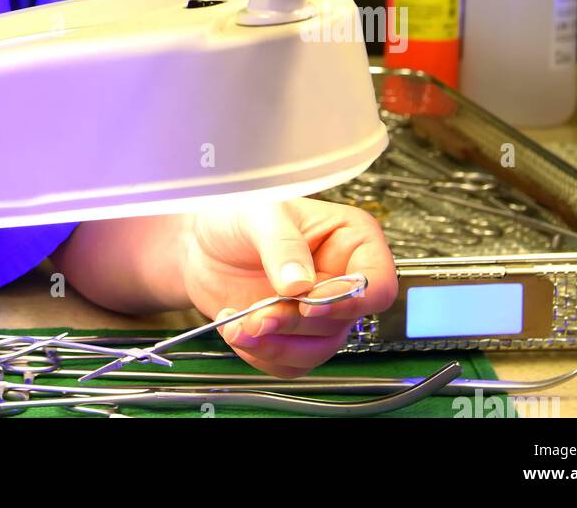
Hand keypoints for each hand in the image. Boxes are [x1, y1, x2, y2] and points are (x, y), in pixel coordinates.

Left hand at [180, 194, 396, 376]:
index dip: (350, 302)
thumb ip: (281, 244)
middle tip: (260, 314)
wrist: (200, 242)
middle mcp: (340, 278)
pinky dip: (261, 354)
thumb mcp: (259, 213)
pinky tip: (235, 329)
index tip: (309, 304)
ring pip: (318, 349)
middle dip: (295, 323)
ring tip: (239, 325)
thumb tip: (300, 285)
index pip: (377, 283)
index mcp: (350, 238)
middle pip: (343, 323)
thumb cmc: (236, 213)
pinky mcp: (294, 334)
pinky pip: (291, 362)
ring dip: (275, 345)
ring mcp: (319, 310)